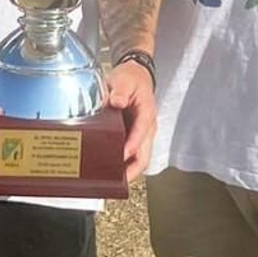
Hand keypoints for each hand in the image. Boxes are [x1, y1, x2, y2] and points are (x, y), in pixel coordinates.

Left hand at [106, 58, 156, 182]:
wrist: (136, 74)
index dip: (132, 146)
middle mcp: (147, 128)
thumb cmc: (132, 78)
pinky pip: (131, 154)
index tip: (120, 155)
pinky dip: (123, 164)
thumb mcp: (125, 79)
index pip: (142, 134)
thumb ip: (120, 90)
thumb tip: (117, 102)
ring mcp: (142, 134)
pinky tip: (109, 169)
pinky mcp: (134, 137)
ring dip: (127, 171)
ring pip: (139, 159)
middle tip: (116, 182)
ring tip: (110, 181)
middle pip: (144, 156)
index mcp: (147, 114)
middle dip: (131, 171)